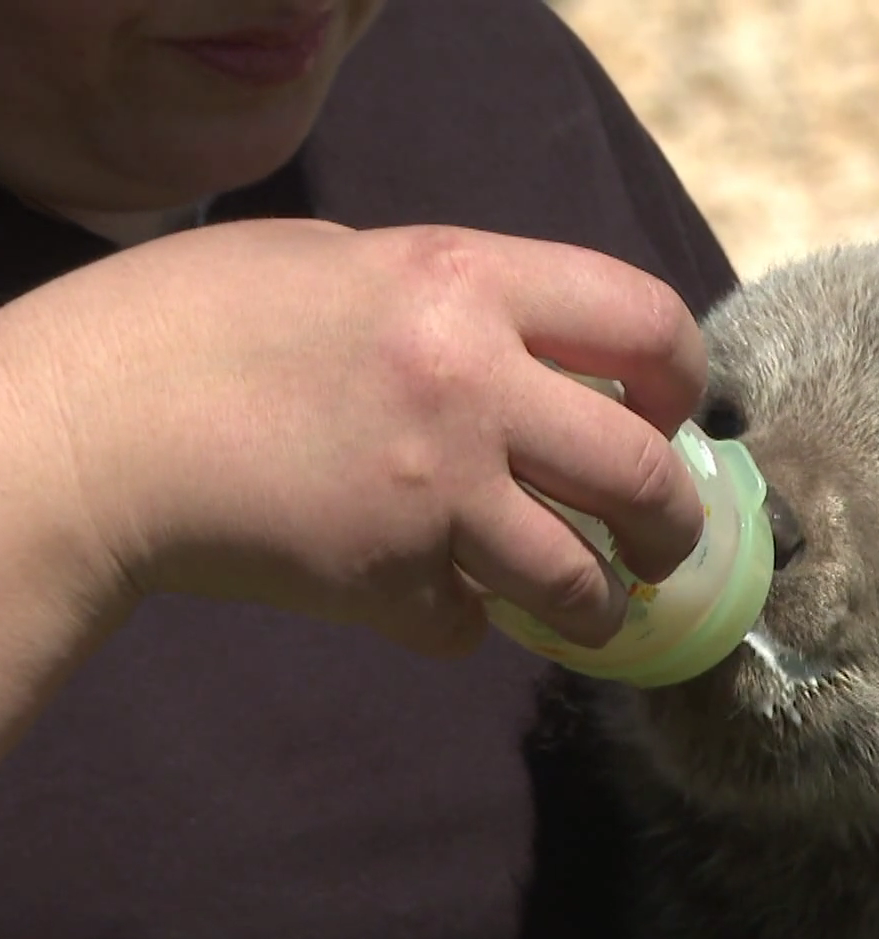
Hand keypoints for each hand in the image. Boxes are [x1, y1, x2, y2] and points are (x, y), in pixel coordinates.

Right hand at [2, 219, 706, 659]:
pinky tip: (432, 600)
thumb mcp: (341, 261)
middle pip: (644, 471)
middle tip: (661, 537)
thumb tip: (545, 351)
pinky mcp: (387, 581)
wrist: (87, 431)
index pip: (647, 318)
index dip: (681, 374)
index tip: (668, 409)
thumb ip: (456, 298)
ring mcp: (434, 492)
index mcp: (464, 282)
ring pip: (580, 577)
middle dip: (673, 520)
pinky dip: (461, 623)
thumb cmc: (196, 323)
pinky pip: (469, 626)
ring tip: (588, 604)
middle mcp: (471, 384)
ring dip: (596, 602)